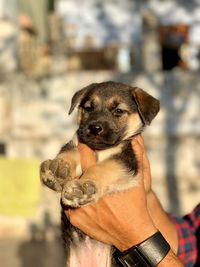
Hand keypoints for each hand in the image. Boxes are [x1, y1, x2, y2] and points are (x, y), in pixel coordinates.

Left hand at [65, 136, 156, 250]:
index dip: (83, 147)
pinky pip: (68, 203)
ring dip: (73, 183)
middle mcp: (85, 192)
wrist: (132, 233)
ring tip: (79, 180)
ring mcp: (78, 206)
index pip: (86, 156)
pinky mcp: (75, 219)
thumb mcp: (138, 180)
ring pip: (68, 188)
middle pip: (73, 173)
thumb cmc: (135, 204)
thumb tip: (135, 138)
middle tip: (75, 162)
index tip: (81, 140)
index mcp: (98, 179)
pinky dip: (72, 198)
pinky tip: (80, 195)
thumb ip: (136, 156)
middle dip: (74, 166)